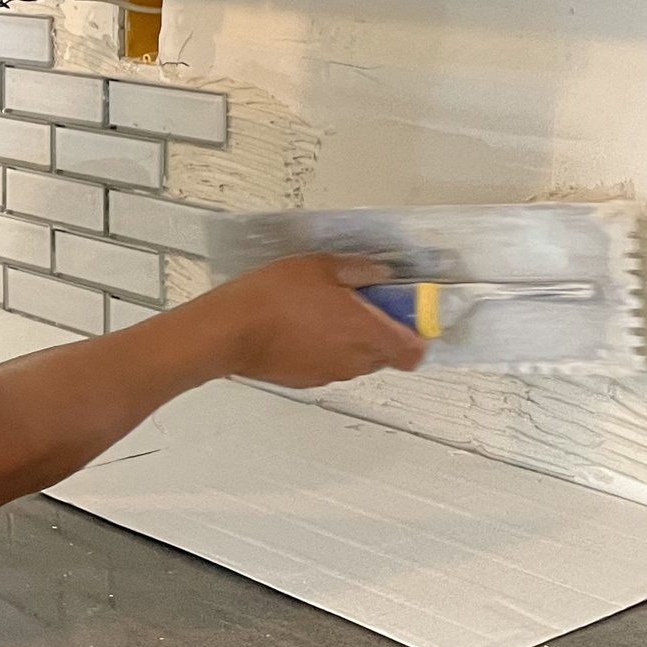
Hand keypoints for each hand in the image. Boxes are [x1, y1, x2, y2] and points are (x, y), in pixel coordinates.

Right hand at [212, 253, 427, 387]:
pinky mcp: (306, 380)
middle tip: (360, 304)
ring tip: (323, 312)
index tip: (405, 314)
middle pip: (386, 355)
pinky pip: (329, 365)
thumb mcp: (320, 267)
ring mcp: (330, 374)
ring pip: (357, 360)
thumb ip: (358, 270)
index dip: (416, 335)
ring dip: (351, 341)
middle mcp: (355, 360)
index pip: (415, 352)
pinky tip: (301, 328)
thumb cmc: (274, 298)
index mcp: (368, 333)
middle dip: (381, 332)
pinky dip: (324, 350)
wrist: (229, 331)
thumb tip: (379, 273)